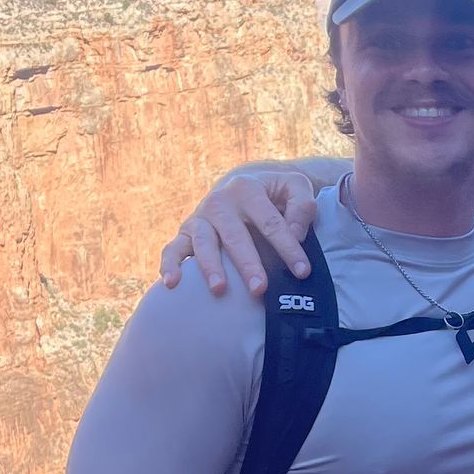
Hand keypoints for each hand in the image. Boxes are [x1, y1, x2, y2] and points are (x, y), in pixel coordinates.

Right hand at [160, 168, 319, 295]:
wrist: (243, 184)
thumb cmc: (274, 192)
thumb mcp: (295, 186)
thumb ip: (302, 206)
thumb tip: (296, 233)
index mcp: (247, 189)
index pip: (271, 223)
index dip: (288, 248)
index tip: (302, 272)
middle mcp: (220, 202)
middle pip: (236, 237)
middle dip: (247, 264)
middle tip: (260, 289)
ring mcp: (201, 217)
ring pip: (204, 243)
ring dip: (210, 266)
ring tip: (219, 289)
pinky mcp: (186, 232)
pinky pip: (174, 248)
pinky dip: (170, 264)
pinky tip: (172, 283)